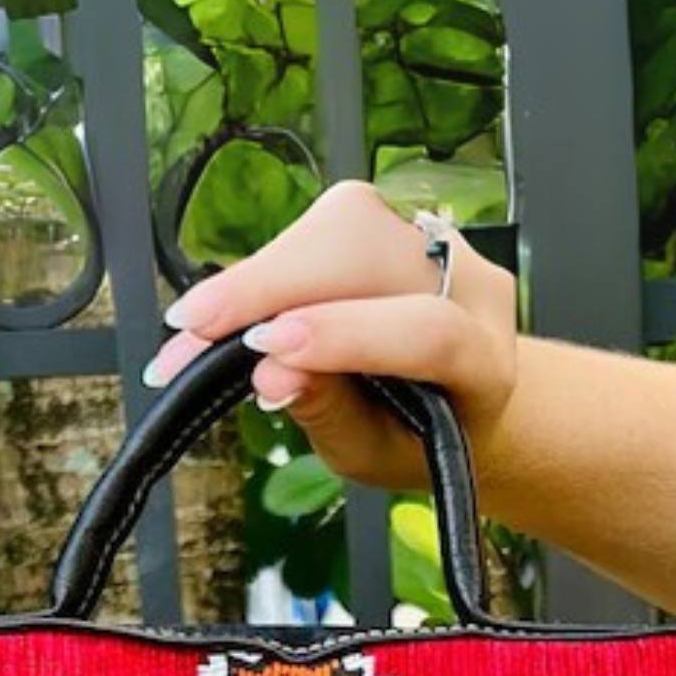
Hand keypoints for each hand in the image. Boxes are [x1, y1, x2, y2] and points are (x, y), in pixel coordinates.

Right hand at [143, 181, 520, 496]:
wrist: (459, 399)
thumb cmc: (415, 438)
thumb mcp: (372, 454)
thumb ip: (332, 415)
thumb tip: (269, 376)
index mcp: (485, 360)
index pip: (424, 330)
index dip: (344, 335)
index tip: (266, 351)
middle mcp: (467, 282)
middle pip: (367, 251)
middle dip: (269, 284)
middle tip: (191, 332)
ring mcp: (430, 239)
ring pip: (334, 227)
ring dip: (254, 278)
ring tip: (193, 335)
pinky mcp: (385, 221)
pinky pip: (316, 230)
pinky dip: (259, 272)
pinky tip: (218, 313)